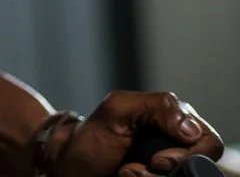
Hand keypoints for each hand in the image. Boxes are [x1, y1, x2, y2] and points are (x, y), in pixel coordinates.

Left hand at [49, 92, 223, 176]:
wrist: (68, 166)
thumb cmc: (92, 136)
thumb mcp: (118, 108)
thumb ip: (158, 106)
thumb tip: (191, 130)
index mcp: (175, 123)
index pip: (209, 143)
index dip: (188, 155)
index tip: (157, 161)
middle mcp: (178, 147)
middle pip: (198, 166)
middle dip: (168, 171)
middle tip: (135, 169)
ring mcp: (168, 169)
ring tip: (126, 173)